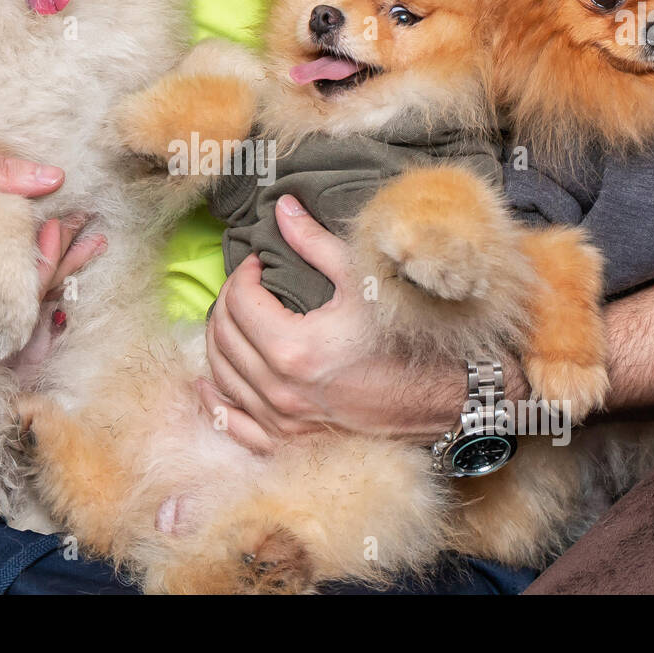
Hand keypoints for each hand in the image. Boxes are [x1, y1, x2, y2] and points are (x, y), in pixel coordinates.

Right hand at [0, 141, 104, 333]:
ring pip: (9, 311)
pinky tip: (49, 267)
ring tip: (82, 249)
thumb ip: (3, 172)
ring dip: (46, 282)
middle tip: (90, 240)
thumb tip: (54, 178)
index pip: (15, 280)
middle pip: (19, 301)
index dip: (50, 259)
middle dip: (60, 269)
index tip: (65, 228)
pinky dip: (23, 291)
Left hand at [199, 194, 486, 452]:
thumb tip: (282, 207)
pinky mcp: (290, 445)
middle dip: (225, 303)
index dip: (243, 275)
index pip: (240, 302)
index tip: (257, 264)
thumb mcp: (362, 282)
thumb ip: (314, 243)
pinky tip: (207, 383)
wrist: (446, 401)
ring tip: (229, 319)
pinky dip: (216, 402)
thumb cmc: (408, 339)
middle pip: (224, 337)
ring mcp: (283, 424)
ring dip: (217, 343)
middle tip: (242, 287)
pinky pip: (234, 426)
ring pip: (222, 378)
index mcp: (294, 349)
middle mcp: (281, 392)